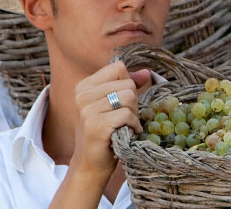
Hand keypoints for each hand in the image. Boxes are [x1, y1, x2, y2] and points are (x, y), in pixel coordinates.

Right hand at [70, 60, 151, 176]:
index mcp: (85, 86)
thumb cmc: (107, 131)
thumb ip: (129, 84)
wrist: (91, 163)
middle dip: (133, 102)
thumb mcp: (116, 104)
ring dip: (133, 114)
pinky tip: (125, 133)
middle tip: (121, 119)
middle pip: (127, 83)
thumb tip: (147, 72)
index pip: (119, 68)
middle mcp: (82, 95)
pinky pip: (127, 114)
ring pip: (129, 97)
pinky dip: (133, 125)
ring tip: (122, 126)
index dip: (128, 84)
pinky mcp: (95, 125)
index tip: (120, 103)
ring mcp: (87, 110)